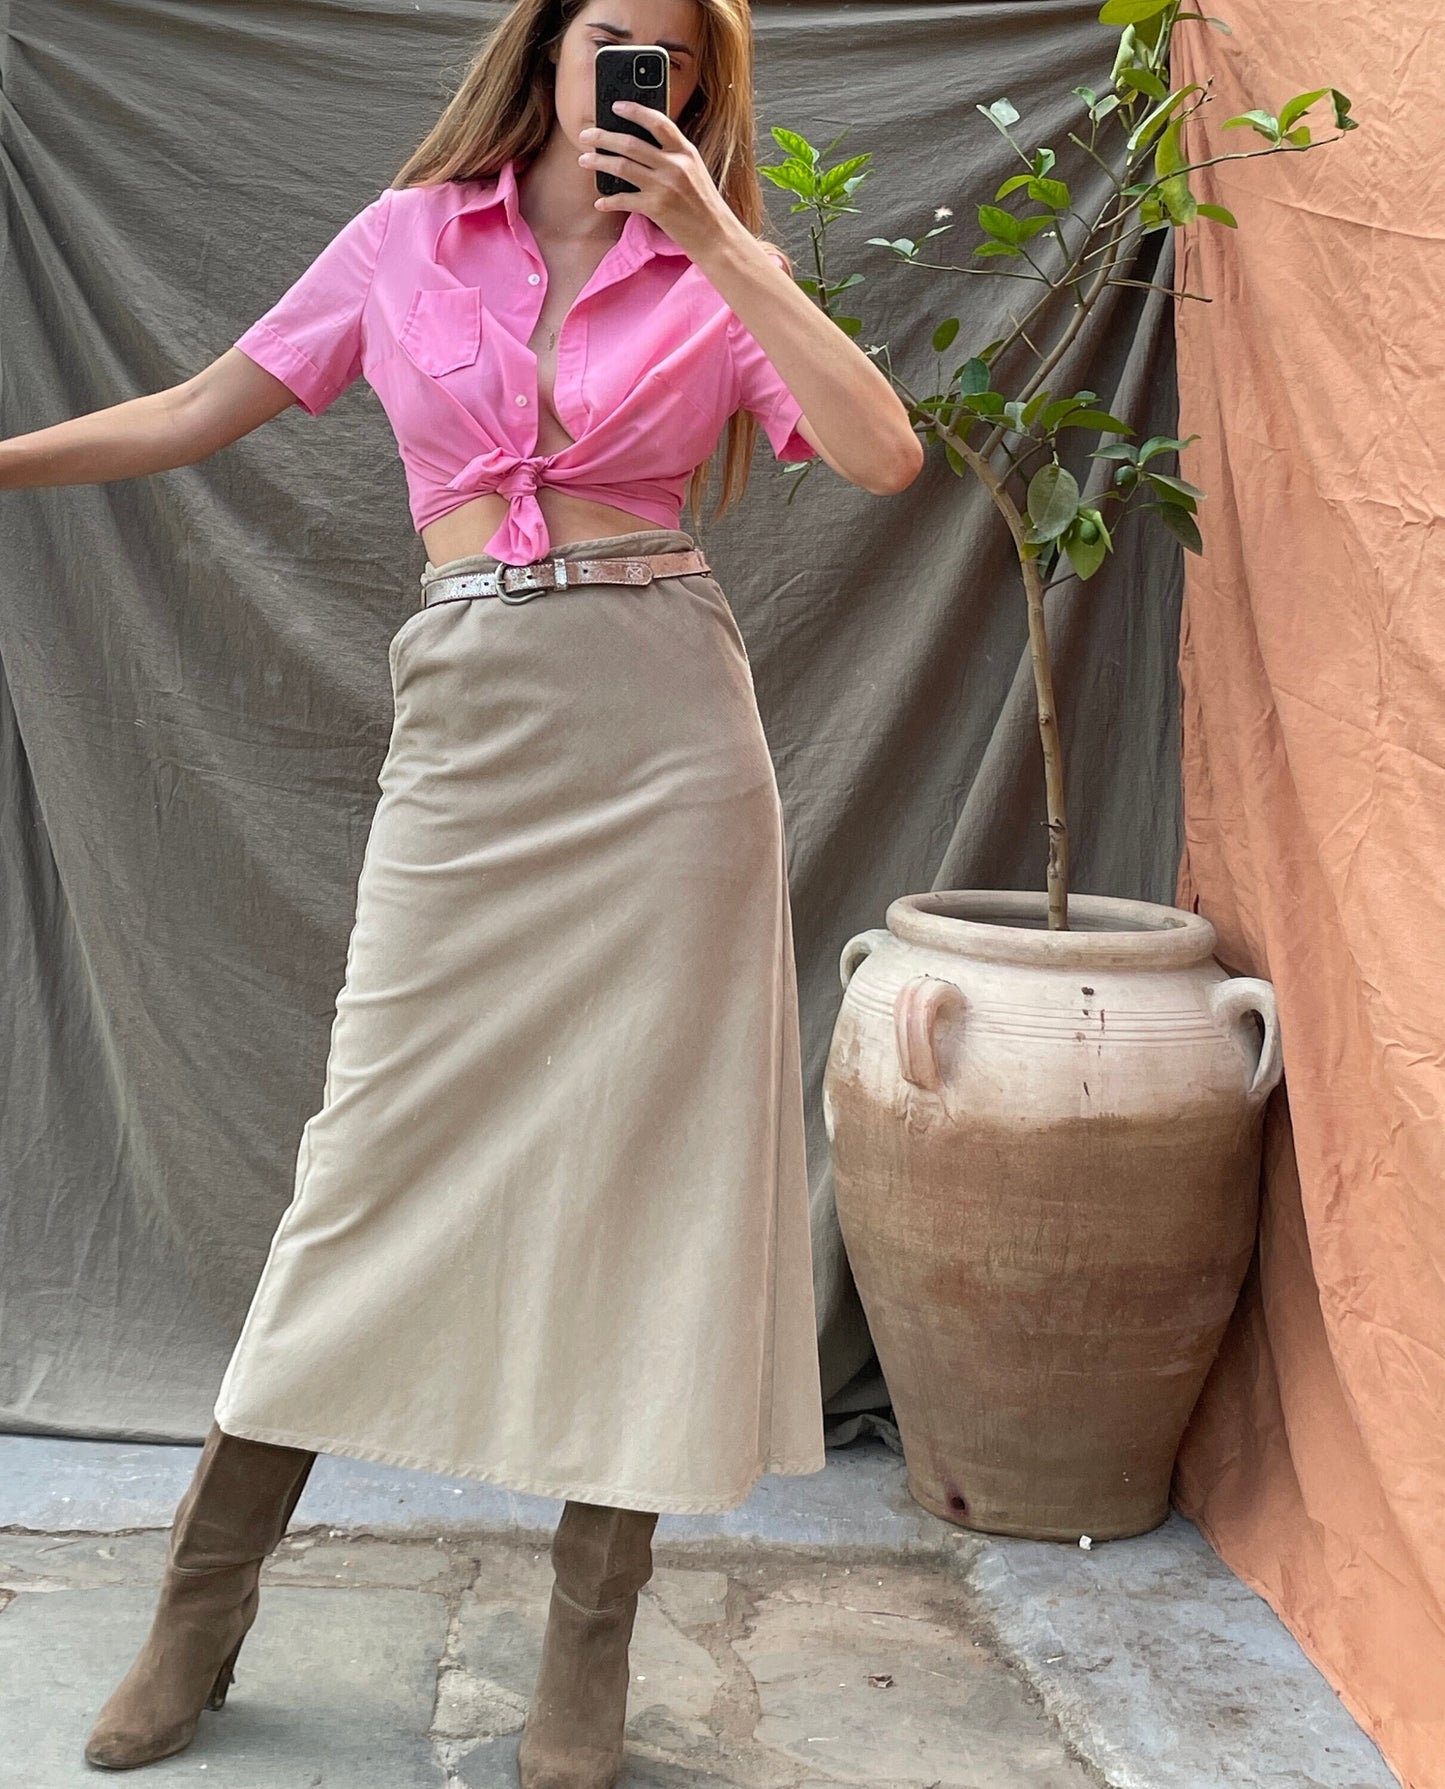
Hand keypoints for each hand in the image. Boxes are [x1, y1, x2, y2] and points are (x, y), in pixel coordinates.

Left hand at [578, 102, 734, 259]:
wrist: (716, 236)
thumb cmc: (703, 204)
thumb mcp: (694, 170)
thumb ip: (672, 155)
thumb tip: (640, 144)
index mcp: (685, 151)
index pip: (657, 121)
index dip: (634, 111)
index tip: (615, 106)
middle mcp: (674, 165)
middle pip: (631, 143)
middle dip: (604, 136)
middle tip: (586, 135)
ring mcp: (664, 187)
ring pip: (622, 166)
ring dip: (599, 161)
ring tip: (584, 160)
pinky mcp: (656, 208)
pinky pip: (624, 199)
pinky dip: (609, 200)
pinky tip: (600, 201)